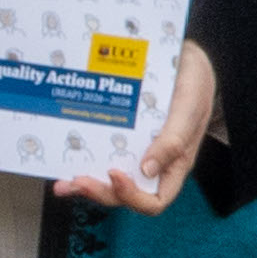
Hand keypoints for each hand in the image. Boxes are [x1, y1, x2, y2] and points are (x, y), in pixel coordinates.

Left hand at [54, 34, 223, 214]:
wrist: (185, 57)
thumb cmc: (194, 82)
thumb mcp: (189, 108)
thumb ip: (173, 140)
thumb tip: (147, 170)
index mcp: (174, 164)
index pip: (155, 200)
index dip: (133, 196)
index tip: (115, 174)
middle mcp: (152, 163)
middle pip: (125, 194)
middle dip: (100, 192)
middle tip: (78, 181)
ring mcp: (135, 150)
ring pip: (108, 179)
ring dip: (85, 184)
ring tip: (62, 184)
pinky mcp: (121, 135)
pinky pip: (101, 154)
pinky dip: (82, 160)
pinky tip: (66, 160)